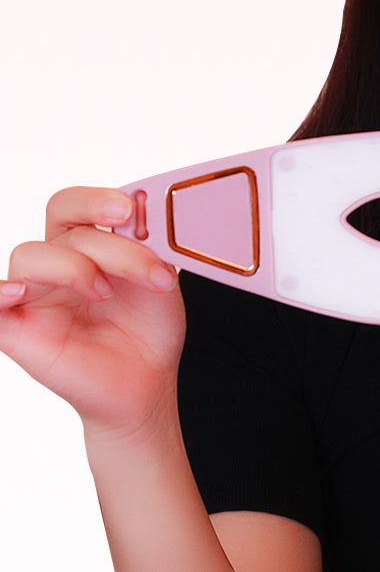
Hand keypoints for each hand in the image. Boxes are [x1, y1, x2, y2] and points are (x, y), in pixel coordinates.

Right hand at [0, 187, 185, 436]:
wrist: (148, 381)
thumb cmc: (150, 328)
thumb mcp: (161, 279)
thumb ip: (151, 245)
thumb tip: (145, 205)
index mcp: (93, 244)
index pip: (81, 204)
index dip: (100, 197)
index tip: (132, 208)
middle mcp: (61, 262)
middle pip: (57, 213)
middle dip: (90, 208)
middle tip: (122, 220)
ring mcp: (37, 293)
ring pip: (32, 254)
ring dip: (76, 264)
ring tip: (106, 292)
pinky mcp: (18, 329)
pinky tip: (22, 293)